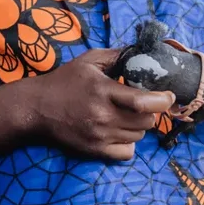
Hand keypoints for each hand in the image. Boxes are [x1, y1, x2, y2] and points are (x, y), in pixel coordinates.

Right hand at [20, 49, 174, 160]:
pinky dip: (129, 143)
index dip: (163, 100)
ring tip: (127, 115)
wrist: (35, 108)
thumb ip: (117, 55)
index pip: (143, 102)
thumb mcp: (88, 60)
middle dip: (150, 112)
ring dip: (139, 126)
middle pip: (146, 122)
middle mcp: (102, 116)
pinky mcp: (94, 151)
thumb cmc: (63, 81)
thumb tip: (143, 51)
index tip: (168, 95)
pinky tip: (120, 132)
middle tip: (144, 104)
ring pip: (138, 136)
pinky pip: (127, 153)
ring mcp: (99, 136)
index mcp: (103, 91)